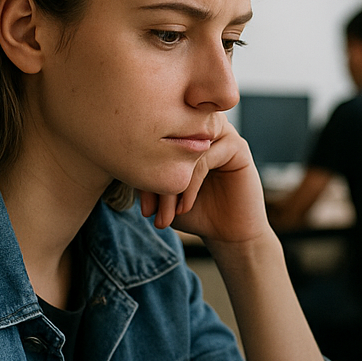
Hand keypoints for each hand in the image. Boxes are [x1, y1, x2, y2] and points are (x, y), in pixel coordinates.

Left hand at [139, 118, 267, 243]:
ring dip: (173, 182)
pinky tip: (184, 207)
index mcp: (180, 132)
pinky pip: (206, 156)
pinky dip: (191, 184)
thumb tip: (124, 166)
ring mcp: (220, 133)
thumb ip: (145, 176)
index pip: (151, 141)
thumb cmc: (193, 211)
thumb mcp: (161, 195)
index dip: (140, 173)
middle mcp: (200, 127)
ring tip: (168, 212)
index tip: (143, 209)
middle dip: (155, 178)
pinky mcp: (237, 146)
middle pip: (167, 140)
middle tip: (151, 210)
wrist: (226, 233)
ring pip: (185, 148)